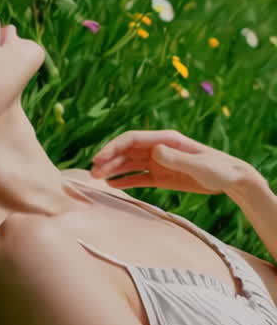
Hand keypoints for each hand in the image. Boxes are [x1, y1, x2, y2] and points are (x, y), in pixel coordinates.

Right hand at [90, 128, 257, 195]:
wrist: (231, 179)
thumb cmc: (218, 168)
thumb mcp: (197, 165)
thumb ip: (175, 158)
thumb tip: (153, 150)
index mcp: (165, 140)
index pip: (132, 140)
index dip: (113, 148)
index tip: (99, 159)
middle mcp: (158, 148)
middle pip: (126, 151)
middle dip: (108, 159)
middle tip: (92, 173)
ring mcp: (159, 162)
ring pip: (129, 163)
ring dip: (112, 169)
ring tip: (96, 179)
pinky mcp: (161, 176)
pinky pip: (138, 177)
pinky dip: (124, 180)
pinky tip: (111, 184)